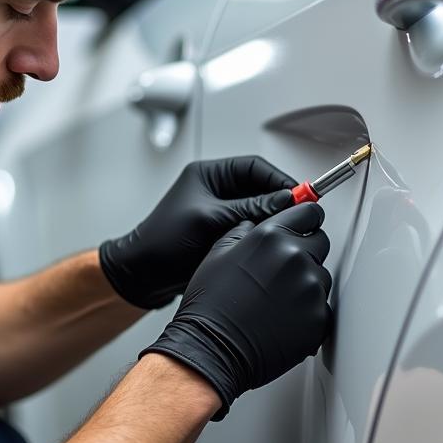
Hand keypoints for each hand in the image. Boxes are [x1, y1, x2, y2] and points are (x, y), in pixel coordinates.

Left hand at [99, 156, 297, 309]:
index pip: (255, 168)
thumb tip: (285, 201)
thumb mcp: (210, 220)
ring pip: (257, 211)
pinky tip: (267, 246)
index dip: (280, 180)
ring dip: (270, 220)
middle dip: (279, 201)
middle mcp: (215, 191)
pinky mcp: (220, 234)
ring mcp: (219, 213)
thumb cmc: (162, 242)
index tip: (300, 195)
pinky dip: (260, 236)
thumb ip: (250, 208)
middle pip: (260, 188)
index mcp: (209, 175)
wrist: (142, 275)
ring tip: (283, 231)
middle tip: (298, 215)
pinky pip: (249, 229)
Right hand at [144, 202, 331, 418]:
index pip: (309, 213)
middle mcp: (296, 257)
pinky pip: (322, 307)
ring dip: (306, 283)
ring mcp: (310, 289)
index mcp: (272, 236)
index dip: (307, 220)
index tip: (306, 226)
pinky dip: (308, 311)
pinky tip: (283, 317)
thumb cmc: (211, 305)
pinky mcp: (319, 318)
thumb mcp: (217, 254)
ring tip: (277, 299)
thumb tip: (256, 225)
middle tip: (282, 271)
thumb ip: (243, 231)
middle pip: (321, 243)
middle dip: (306, 251)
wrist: (213, 348)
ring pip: (321, 276)